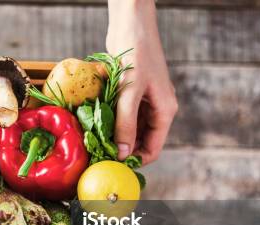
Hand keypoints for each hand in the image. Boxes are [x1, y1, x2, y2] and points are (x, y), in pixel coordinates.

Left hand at [106, 0, 177, 164]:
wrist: (131, 24)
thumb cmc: (136, 55)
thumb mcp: (130, 92)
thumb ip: (126, 123)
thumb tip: (122, 152)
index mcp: (165, 111)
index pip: (153, 148)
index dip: (135, 159)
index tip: (113, 165)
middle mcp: (156, 108)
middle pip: (140, 140)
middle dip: (122, 148)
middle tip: (99, 154)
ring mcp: (143, 100)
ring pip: (129, 127)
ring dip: (114, 134)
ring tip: (95, 141)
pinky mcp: (130, 92)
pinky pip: (121, 114)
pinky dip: (110, 120)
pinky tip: (96, 123)